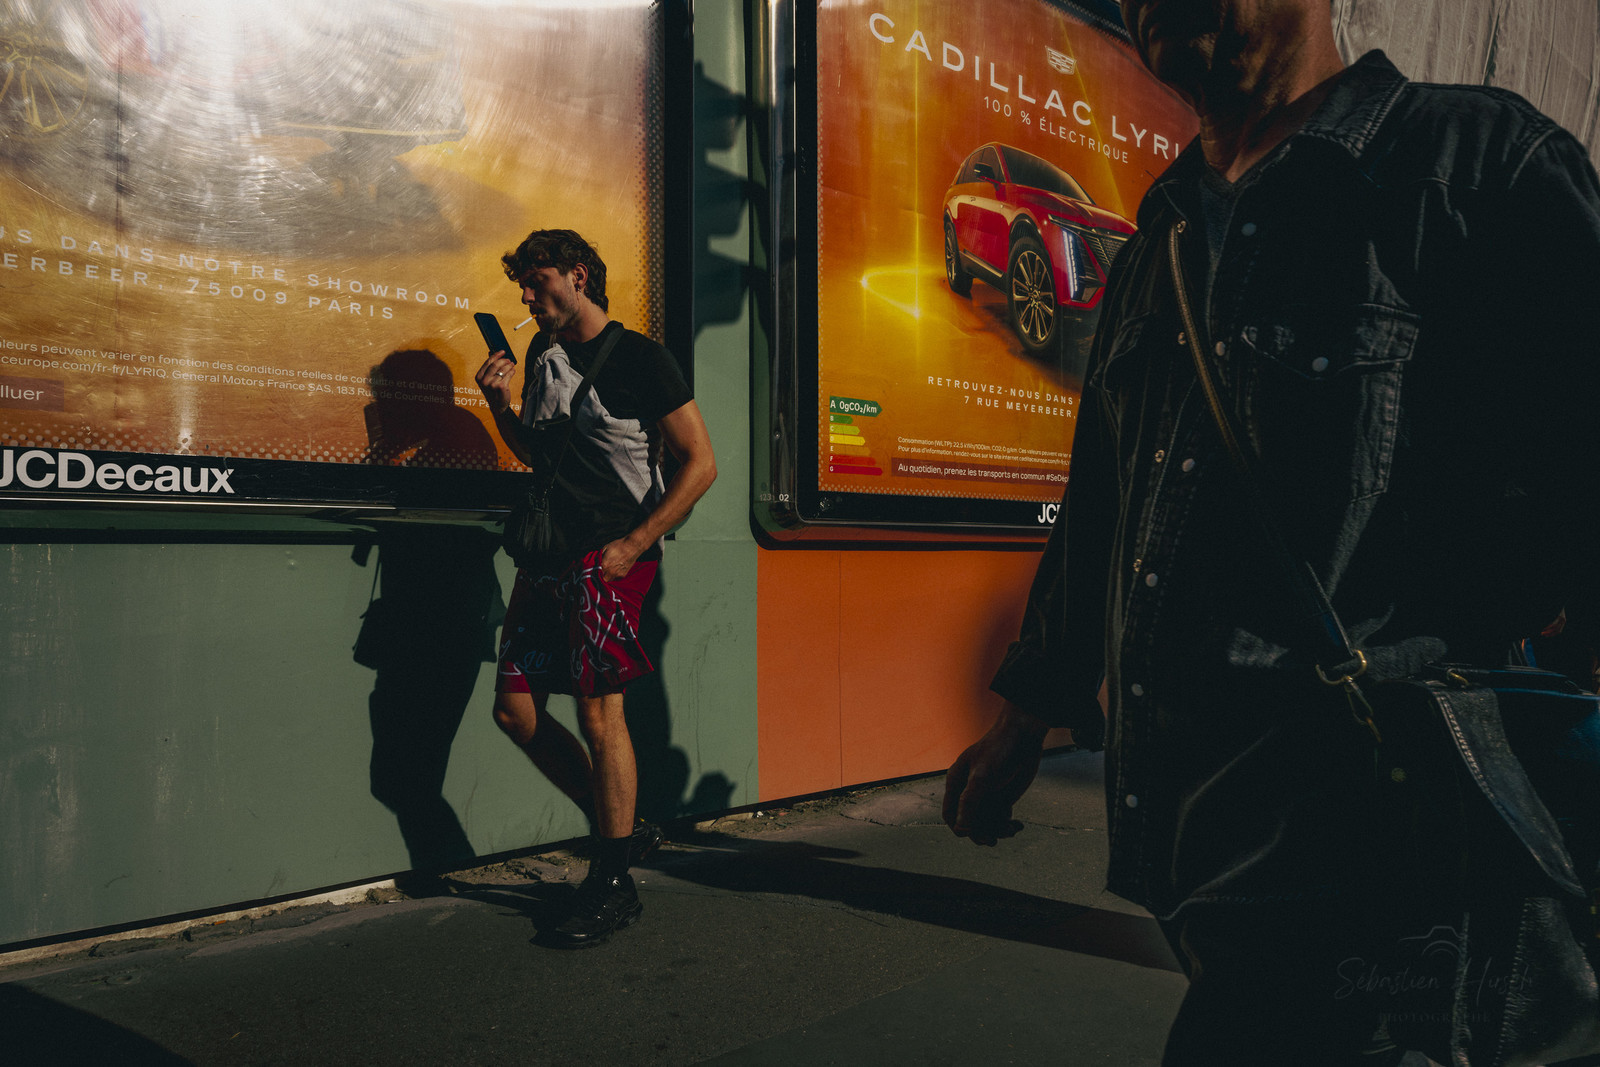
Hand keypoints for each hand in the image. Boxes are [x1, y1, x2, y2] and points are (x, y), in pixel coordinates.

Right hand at [475, 352, 516, 413]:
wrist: (498, 405)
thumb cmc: (493, 391)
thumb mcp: (487, 380)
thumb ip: (489, 369)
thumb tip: (494, 354)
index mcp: (479, 377)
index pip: (488, 362)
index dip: (496, 355)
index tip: (503, 351)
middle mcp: (484, 381)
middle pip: (496, 364)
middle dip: (504, 360)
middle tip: (509, 360)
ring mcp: (492, 384)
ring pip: (503, 369)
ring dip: (509, 365)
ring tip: (512, 365)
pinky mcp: (501, 387)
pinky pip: (508, 375)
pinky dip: (512, 371)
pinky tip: (513, 370)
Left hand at [598, 538, 642, 582]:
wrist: (632, 546)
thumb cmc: (618, 546)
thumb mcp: (605, 548)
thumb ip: (599, 557)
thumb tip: (594, 562)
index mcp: (605, 565)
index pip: (596, 573)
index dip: (594, 572)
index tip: (594, 570)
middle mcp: (611, 571)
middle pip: (602, 580)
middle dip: (600, 577)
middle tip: (600, 572)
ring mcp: (617, 574)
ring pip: (609, 580)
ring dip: (607, 577)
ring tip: (607, 571)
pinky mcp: (623, 575)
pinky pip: (615, 579)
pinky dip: (613, 576)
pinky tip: (614, 570)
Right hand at [942, 705, 1048, 845]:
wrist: (1023, 736)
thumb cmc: (997, 750)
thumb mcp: (982, 776)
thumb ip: (969, 802)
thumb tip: (961, 830)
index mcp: (957, 783)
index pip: (950, 814)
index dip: (958, 827)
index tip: (971, 834)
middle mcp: (970, 791)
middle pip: (969, 822)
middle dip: (980, 833)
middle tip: (992, 841)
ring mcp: (987, 795)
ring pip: (987, 823)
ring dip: (997, 830)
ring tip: (1011, 830)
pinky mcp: (1002, 797)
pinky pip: (1001, 818)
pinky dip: (1008, 825)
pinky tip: (1018, 826)